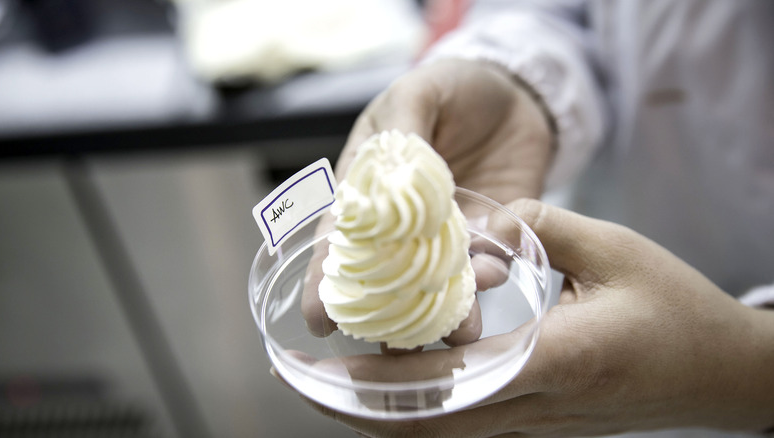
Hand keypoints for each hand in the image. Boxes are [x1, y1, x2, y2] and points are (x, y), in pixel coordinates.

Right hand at [302, 58, 554, 341]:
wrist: (516, 92)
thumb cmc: (451, 88)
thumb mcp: (417, 93)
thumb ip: (404, 128)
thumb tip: (389, 175)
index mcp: (368, 194)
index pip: (340, 245)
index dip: (326, 283)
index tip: (319, 321)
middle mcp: (403, 229)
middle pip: (386, 283)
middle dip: (391, 315)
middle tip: (398, 340)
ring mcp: (447, 239)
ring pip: (437, 287)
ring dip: (445, 310)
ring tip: (461, 325)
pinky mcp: (491, 239)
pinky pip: (487, 267)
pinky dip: (487, 277)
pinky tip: (493, 274)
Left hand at [303, 199, 773, 436]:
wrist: (721, 373)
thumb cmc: (676, 309)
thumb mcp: (614, 248)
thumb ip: (539, 226)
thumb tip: (476, 227)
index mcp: (558, 360)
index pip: (450, 381)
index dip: (381, 382)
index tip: (324, 372)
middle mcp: (539, 404)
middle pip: (430, 426)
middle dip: (359, 410)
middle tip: (302, 384)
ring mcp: (539, 425)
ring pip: (443, 435)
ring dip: (383, 415)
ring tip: (331, 388)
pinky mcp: (542, 425)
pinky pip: (465, 427)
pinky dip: (419, 413)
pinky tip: (394, 388)